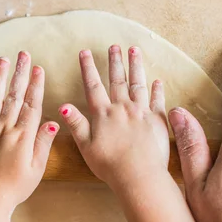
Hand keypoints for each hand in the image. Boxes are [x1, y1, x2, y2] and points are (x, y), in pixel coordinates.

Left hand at [0, 52, 58, 206]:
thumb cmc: (15, 188)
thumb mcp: (36, 169)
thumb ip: (43, 143)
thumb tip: (53, 121)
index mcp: (22, 136)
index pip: (32, 104)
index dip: (36, 85)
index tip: (38, 68)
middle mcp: (4, 129)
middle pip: (14, 96)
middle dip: (20, 74)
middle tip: (24, 54)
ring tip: (2, 60)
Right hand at [58, 46, 169, 189]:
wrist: (139, 175)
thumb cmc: (110, 165)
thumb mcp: (86, 146)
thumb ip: (76, 124)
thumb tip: (63, 105)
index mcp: (103, 114)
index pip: (93, 86)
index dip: (88, 68)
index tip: (84, 52)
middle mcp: (122, 108)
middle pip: (117, 80)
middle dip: (114, 61)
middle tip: (114, 46)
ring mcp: (142, 112)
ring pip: (138, 84)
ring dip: (136, 66)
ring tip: (135, 51)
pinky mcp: (158, 121)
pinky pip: (158, 100)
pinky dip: (157, 90)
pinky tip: (157, 81)